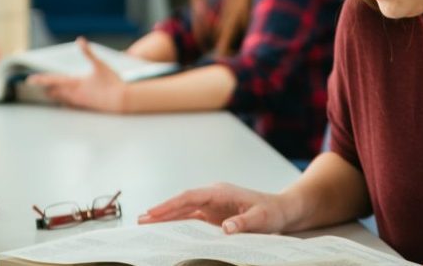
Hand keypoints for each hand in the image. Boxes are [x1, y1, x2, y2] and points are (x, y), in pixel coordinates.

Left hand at [28, 36, 127, 111]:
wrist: (122, 100)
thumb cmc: (112, 82)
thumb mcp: (100, 65)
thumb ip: (88, 53)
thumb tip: (80, 41)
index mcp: (76, 83)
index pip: (53, 80)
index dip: (41, 80)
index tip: (30, 80)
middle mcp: (75, 93)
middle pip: (55, 91)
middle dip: (46, 88)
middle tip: (38, 85)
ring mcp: (80, 101)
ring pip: (62, 99)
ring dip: (55, 95)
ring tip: (49, 92)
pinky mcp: (86, 106)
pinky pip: (70, 104)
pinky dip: (65, 101)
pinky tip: (66, 101)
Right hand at [139, 182, 290, 233]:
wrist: (282, 209)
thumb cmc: (272, 212)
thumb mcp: (261, 218)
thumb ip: (243, 222)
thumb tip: (225, 228)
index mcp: (220, 192)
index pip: (189, 197)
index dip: (170, 204)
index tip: (154, 212)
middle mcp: (213, 196)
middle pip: (182, 202)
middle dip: (161, 210)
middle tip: (140, 220)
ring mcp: (212, 205)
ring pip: (184, 210)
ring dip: (166, 216)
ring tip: (145, 223)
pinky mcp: (214, 214)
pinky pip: (191, 218)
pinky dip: (177, 223)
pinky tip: (166, 229)